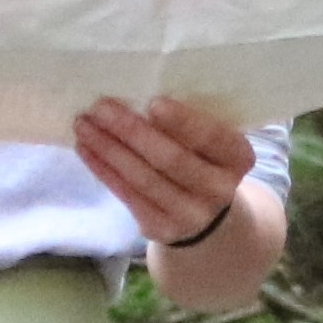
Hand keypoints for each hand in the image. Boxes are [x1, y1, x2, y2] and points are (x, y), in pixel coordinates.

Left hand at [73, 96, 257, 242]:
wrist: (207, 216)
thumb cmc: (203, 160)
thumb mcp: (211, 143)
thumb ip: (188, 125)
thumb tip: (135, 94)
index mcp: (238, 157)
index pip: (211, 137)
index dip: (183, 121)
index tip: (153, 103)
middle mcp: (220, 189)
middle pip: (171, 159)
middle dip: (132, 131)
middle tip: (100, 107)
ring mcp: (190, 214)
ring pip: (143, 178)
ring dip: (109, 149)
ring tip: (84, 125)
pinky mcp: (161, 228)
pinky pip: (127, 195)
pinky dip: (103, 170)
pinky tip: (86, 149)